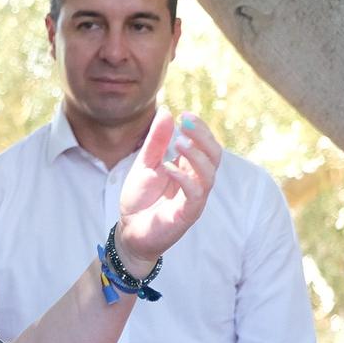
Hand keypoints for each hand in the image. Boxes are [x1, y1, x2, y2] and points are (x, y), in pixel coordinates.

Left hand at [115, 109, 218, 270]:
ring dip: (196, 156)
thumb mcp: (144, 164)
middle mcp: (197, 182)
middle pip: (214, 156)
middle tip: (187, 122)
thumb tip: (166, 112)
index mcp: (189, 168)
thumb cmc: (139, 199)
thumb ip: (156, 141)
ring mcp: (194, 198)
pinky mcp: (187, 214)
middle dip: (203, 137)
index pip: (205, 145)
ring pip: (209, 174)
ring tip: (180, 142)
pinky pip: (195, 195)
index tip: (185, 114)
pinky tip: (169, 167)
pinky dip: (184, 179)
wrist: (129, 230)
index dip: (199, 129)